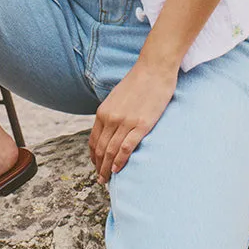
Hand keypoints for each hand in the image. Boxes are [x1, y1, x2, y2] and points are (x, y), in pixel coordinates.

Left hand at [89, 60, 177, 183]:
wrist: (154, 68)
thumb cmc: (139, 81)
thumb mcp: (117, 97)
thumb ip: (112, 113)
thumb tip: (111, 128)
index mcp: (103, 111)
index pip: (94, 140)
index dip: (94, 157)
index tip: (96, 166)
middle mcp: (111, 118)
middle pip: (100, 149)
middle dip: (99, 167)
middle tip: (101, 180)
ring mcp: (125, 122)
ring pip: (111, 151)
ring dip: (108, 168)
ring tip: (107, 180)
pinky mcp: (141, 125)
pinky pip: (126, 148)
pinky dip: (120, 161)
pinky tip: (118, 170)